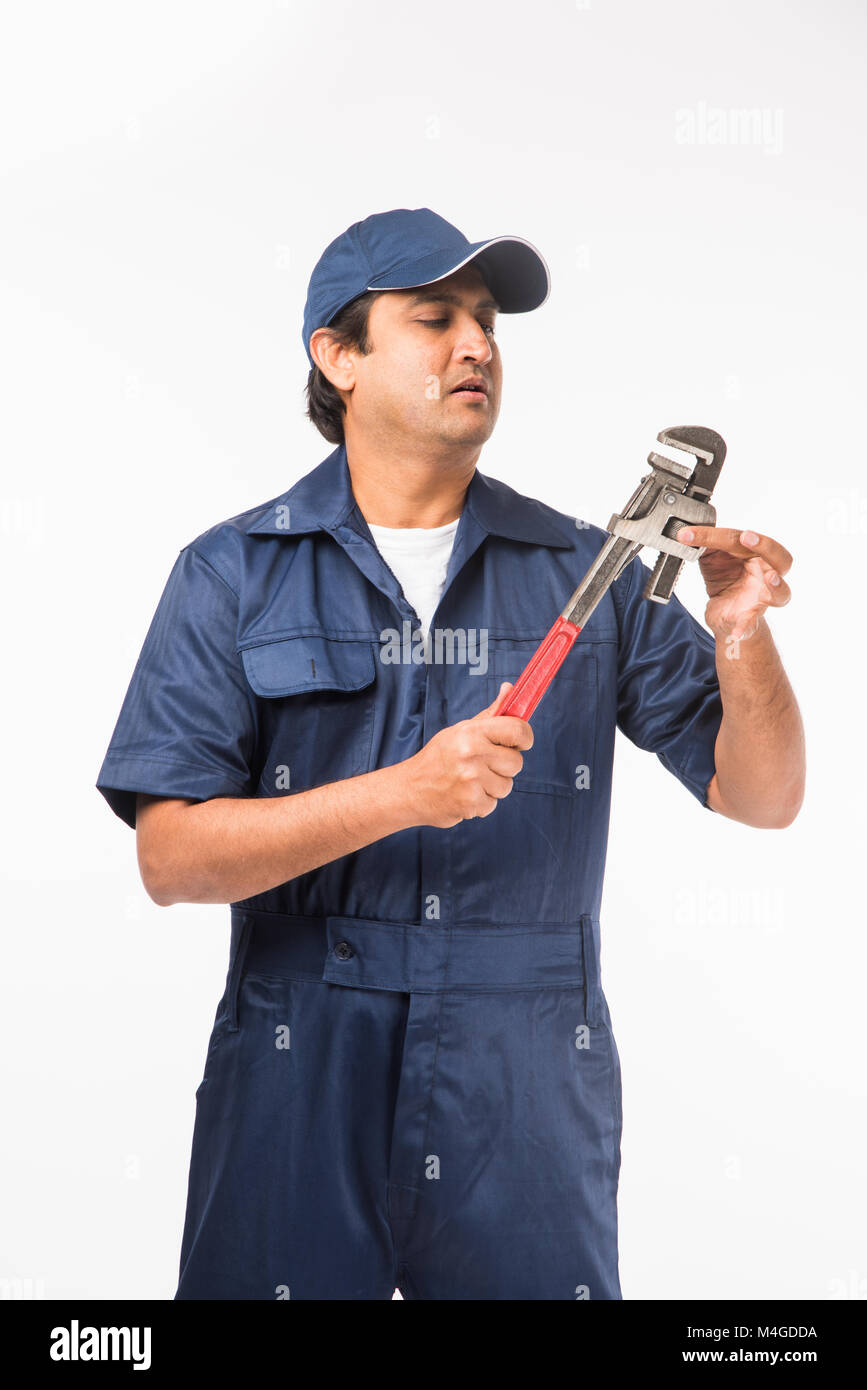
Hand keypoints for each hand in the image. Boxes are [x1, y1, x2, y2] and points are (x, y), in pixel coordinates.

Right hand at [403, 682, 533, 827]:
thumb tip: (511, 689)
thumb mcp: (460, 731)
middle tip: (484, 765)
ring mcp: (471, 780)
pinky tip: (464, 795)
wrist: (409, 789)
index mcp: (471, 732)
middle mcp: (471, 754)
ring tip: (471, 781)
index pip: (517, 730)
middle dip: (505, 766)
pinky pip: (493, 804)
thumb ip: (490, 714)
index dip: (525, 737)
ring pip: (507, 786)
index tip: (521, 743)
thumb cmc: (439, 757)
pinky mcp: (470, 803)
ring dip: (493, 786)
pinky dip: (482, 802)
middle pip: (516, 762)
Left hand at [676, 526, 792, 642]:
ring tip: (770, 578)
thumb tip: (687, 533)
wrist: (723, 611)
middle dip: (766, 545)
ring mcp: (763, 598)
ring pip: (782, 594)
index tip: (693, 534)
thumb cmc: (725, 578)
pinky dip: (744, 629)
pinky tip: (735, 633)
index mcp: (757, 555)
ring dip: (777, 585)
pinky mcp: (751, 618)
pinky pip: (751, 624)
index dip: (719, 534)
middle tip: (746, 537)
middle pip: (781, 558)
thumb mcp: (712, 558)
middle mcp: (767, 574)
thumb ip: (705, 544)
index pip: (745, 540)